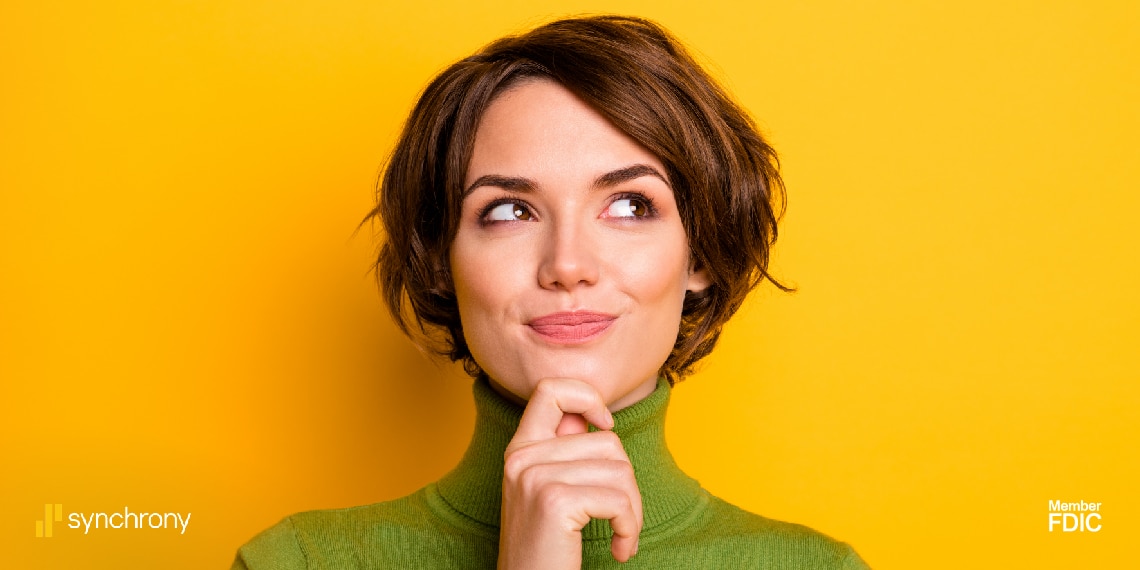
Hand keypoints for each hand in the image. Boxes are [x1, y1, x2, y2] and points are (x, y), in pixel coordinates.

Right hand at [497, 378, 642, 568]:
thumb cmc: (547, 550)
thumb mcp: (548, 492)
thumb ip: (565, 450)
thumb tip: (595, 416)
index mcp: (520, 449)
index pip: (551, 389)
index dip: (586, 397)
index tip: (604, 425)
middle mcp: (521, 457)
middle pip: (608, 441)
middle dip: (628, 484)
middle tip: (620, 517)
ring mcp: (534, 476)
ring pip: (620, 471)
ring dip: (632, 511)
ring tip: (621, 535)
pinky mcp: (554, 500)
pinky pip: (619, 501)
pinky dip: (630, 529)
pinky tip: (621, 549)